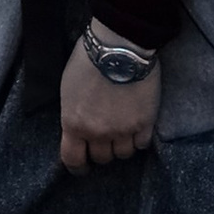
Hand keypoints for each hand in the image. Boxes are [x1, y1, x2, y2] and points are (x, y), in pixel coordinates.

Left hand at [59, 32, 160, 172]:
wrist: (119, 46)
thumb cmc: (88, 60)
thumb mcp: (68, 88)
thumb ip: (74, 113)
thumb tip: (78, 125)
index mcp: (74, 124)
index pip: (73, 159)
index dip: (78, 167)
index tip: (82, 166)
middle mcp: (98, 133)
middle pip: (102, 158)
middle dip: (102, 151)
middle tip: (105, 140)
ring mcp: (123, 130)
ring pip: (123, 155)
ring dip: (122, 146)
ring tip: (123, 131)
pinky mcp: (145, 123)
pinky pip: (142, 144)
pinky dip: (139, 139)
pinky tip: (137, 127)